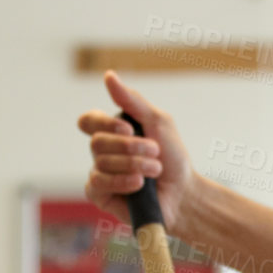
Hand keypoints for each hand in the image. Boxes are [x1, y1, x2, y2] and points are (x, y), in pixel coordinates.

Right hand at [77, 69, 196, 233]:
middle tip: (155, 152)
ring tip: (155, 170)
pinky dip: (121, 182)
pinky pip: (97, 184)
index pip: (89, 121)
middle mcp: (102, 152)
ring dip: (134, 165)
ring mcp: (99, 174)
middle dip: (130, 147)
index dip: (104, 123)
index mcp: (111, 132)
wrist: (184, 192)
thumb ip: (132, 101)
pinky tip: (139, 184)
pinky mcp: (101, 196)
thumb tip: (108, 76)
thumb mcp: (158, 122)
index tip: (128, 128)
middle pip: (96, 142)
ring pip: (101, 163)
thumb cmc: (172, 157)